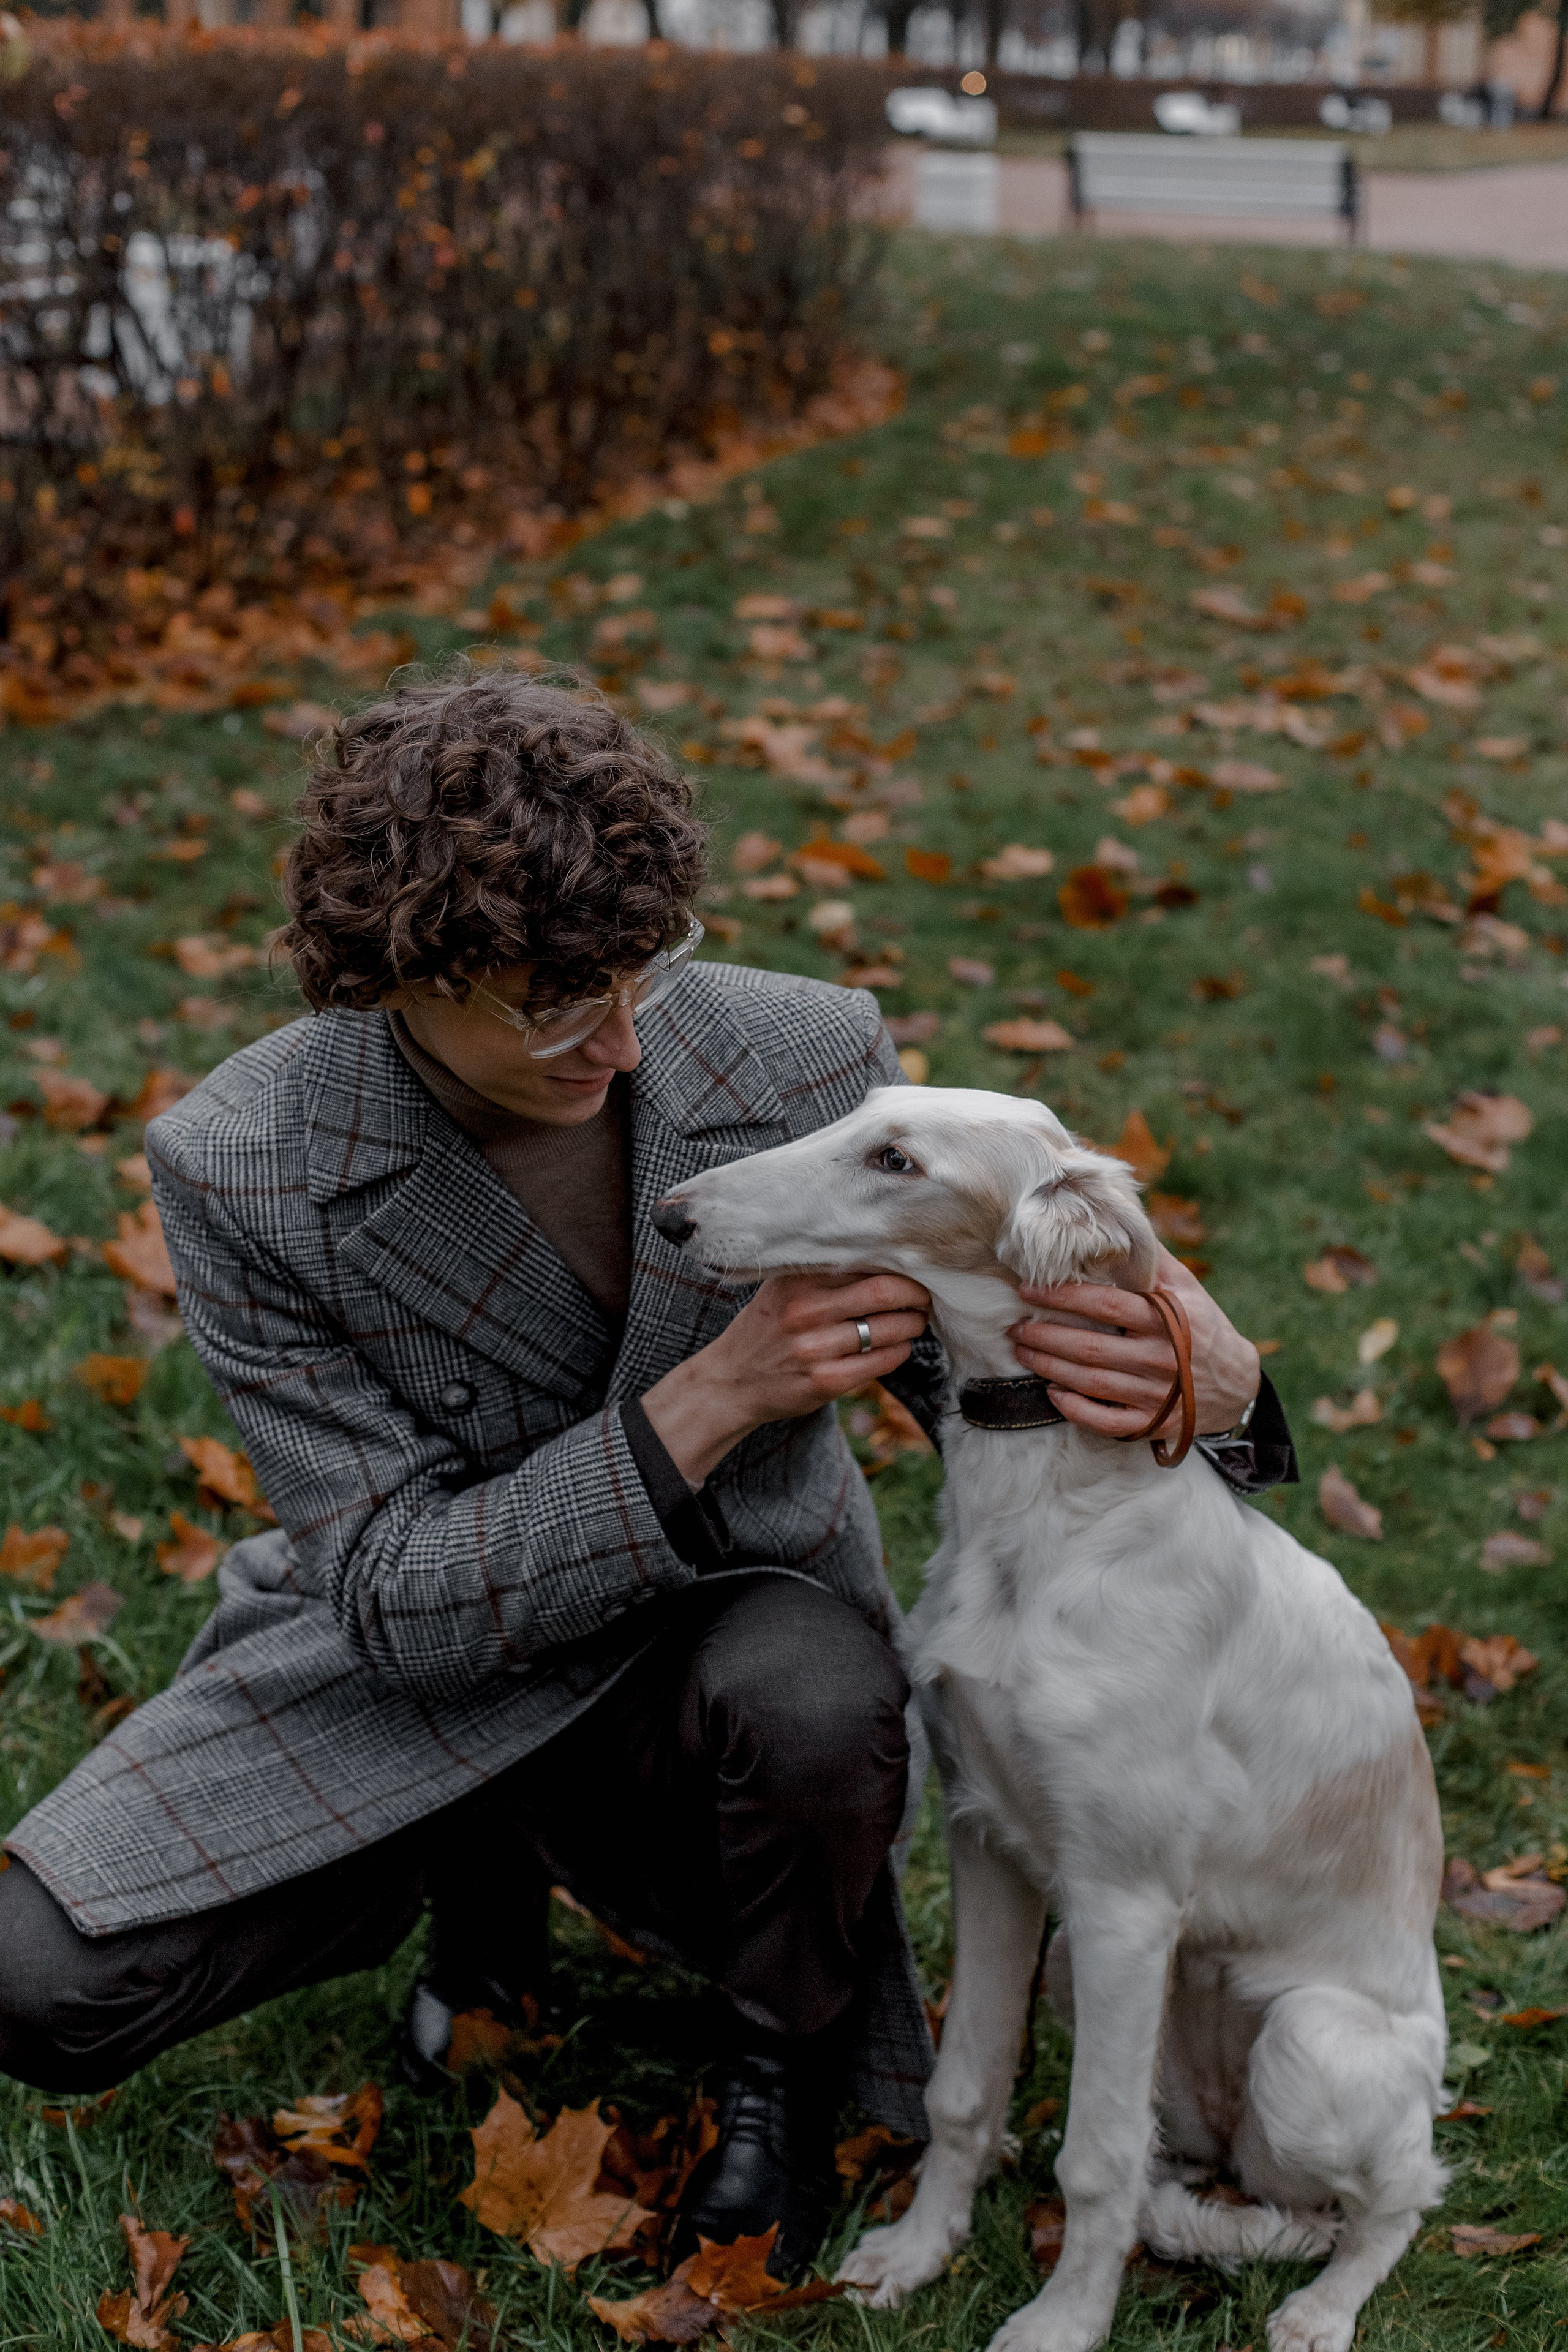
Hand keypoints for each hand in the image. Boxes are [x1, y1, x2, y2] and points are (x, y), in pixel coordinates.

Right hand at [642, 1270, 930, 1486]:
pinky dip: (899, 1352)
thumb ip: (821, 1270)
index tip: (912, 1268)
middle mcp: (804, 1311)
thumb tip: (883, 1255)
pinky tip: (897, 1347)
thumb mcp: (781, 1288)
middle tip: (924, 1297)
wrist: (730, 1381)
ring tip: (915, 1321)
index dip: (898, 1265)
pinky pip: (882, 1362)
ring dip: (913, 1325)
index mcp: (796, 1281)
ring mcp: (814, 1349)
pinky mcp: (825, 1382)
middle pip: (884, 1292)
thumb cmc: (765, 1328)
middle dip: (915, 1294)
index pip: (863, 1261)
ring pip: (889, 1329)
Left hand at [1008, 1247, 1259, 1442]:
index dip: (1063, 1296)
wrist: (1237, 1385)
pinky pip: (1107, 1421)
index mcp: (1167, 1319)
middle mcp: (1160, 1357)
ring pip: (1091, 1383)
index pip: (1106, 1305)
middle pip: (1090, 1347)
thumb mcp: (1188, 1289)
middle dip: (1045, 1336)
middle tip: (1013, 1328)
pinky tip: (1052, 1394)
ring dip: (1050, 1368)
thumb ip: (1153, 1262)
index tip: (1029, 1290)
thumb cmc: (1203, 1327)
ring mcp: (1157, 1395)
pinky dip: (1076, 1410)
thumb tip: (1120, 1223)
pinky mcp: (1153, 1423)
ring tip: (1023, 1352)